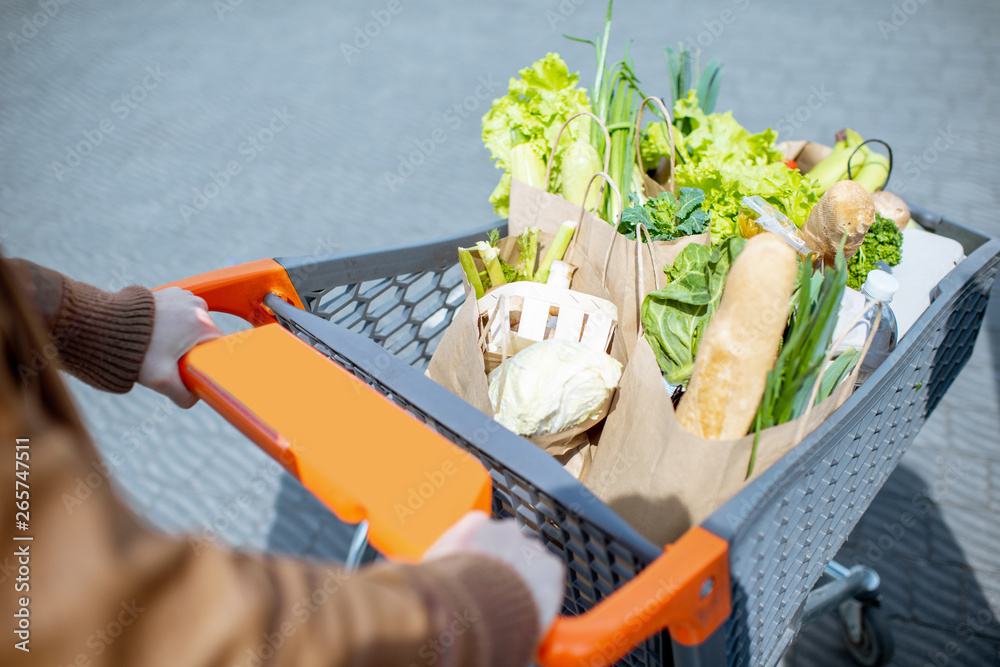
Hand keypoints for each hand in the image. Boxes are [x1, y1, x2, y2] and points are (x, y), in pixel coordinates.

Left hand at [139, 287, 222, 407]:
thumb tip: (194, 399)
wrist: (108, 326)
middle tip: (172, 358)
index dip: (207, 358)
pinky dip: (173, 319)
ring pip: (193, 320)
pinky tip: (158, 331)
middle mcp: (196, 305)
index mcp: (202, 323)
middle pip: (205, 332)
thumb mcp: (162, 381)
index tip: (192, 365)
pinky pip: (180, 309)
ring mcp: (183, 295)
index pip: (218, 345)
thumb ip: (183, 396)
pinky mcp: (169, 291)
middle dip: (193, 346)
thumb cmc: (136, 351)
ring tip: (163, 344)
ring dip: (184, 332)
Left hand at [424, 511, 564, 635]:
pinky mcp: (477, 522)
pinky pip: (471, 528)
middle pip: (520, 552)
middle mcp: (532, 547)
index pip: (542, 573)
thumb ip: (534, 623)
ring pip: (495, 538)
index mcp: (551, 573)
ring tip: (468, 579)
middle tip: (486, 589)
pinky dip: (464, 540)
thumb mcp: (530, 634)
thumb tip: (534, 644)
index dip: (524, 585)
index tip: (514, 597)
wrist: (468, 615)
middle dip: (505, 566)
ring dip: (484, 552)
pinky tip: (456, 561)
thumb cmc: (499, 629)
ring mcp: (505, 532)